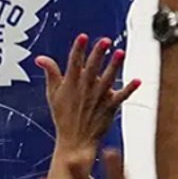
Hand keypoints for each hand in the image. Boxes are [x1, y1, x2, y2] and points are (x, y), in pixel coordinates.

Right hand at [36, 34, 141, 157]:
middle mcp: (85, 89)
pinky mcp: (109, 107)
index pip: (74, 63)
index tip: (82, 37)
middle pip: (93, 68)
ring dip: (114, 66)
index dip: (78, 49)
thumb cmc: (63, 117)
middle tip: (105, 40)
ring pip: (108, 79)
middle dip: (98, 54)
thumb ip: (50, 73)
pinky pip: (121, 96)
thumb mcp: (52, 94)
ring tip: (120, 53)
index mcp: (71, 84)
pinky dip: (129, 89)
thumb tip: (40, 58)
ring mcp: (98, 98)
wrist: (75, 141)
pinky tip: (137, 80)